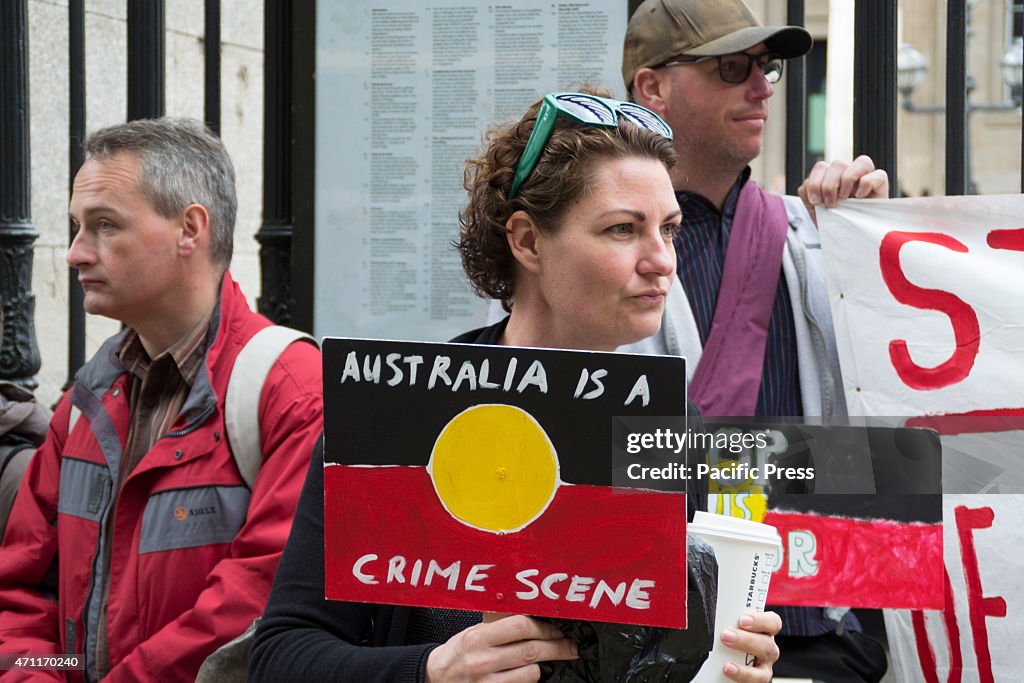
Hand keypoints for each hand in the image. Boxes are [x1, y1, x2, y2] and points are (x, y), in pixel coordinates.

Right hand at [425, 614, 578, 681]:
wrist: (434, 678)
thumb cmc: (456, 654)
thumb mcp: (472, 632)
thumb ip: (499, 627)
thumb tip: (533, 620)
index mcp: (478, 637)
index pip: (522, 626)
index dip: (546, 628)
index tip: (557, 629)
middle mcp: (482, 660)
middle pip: (532, 651)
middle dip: (558, 647)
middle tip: (570, 646)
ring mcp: (486, 682)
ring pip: (531, 673)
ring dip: (543, 666)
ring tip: (544, 662)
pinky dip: (529, 680)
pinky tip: (529, 675)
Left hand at [719, 611, 781, 682]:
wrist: (717, 662)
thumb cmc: (727, 636)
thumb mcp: (729, 625)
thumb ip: (727, 619)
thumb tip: (713, 613)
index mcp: (764, 631)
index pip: (773, 623)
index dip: (760, 621)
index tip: (742, 620)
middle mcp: (766, 651)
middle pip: (766, 646)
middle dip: (746, 641)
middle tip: (726, 636)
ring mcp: (762, 670)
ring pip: (762, 672)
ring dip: (744, 669)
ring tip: (726, 665)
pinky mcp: (753, 682)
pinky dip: (740, 679)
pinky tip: (727, 673)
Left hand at [798, 155, 888, 224]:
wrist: (850, 241)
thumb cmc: (833, 224)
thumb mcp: (815, 210)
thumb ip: (808, 194)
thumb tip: (807, 186)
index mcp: (831, 178)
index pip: (821, 167)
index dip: (814, 182)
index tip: (814, 201)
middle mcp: (849, 175)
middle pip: (838, 164)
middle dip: (829, 185)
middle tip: (830, 204)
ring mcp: (866, 179)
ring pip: (862, 161)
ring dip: (848, 180)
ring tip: (845, 199)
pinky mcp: (881, 187)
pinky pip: (879, 174)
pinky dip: (867, 183)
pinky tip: (860, 197)